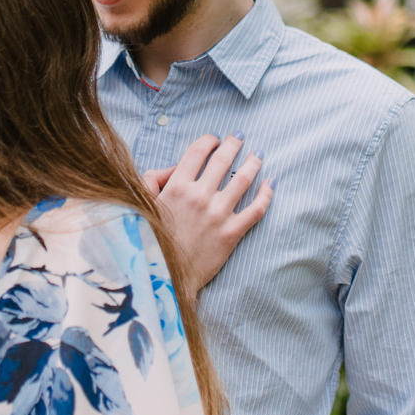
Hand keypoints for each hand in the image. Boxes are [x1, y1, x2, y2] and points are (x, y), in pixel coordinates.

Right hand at [141, 134, 271, 293]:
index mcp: (177, 186)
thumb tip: (174, 168)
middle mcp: (199, 196)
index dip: (208, 140)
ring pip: (243, 179)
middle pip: (223, 160)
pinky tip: (271, 184)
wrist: (165, 277)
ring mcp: (218, 214)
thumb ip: (153, 180)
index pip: (198, 151)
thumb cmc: (151, 240)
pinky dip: (267, 194)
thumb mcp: (143, 205)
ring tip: (258, 155)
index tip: (214, 140)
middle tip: (239, 138)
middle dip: (233, 144)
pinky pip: (256, 209)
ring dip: (253, 163)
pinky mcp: (232, 233)